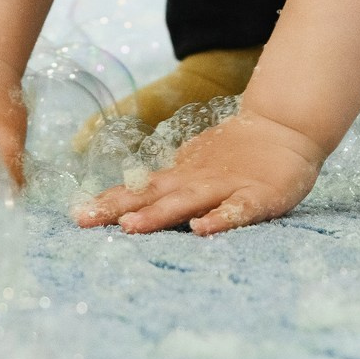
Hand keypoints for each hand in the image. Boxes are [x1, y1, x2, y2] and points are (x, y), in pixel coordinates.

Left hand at [71, 108, 322, 235]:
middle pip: (152, 197)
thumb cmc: (234, 154)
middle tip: (85, 220)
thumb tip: (124, 204)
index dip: (108, 201)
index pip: (138, 190)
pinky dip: (219, 220)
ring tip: (130, 226)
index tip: (76, 214)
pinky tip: (201, 231)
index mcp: (180, 178)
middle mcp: (195, 182)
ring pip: (187, 203)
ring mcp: (226, 188)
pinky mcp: (258, 197)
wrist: (282, 128)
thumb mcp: (194, 167)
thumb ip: (166, 187)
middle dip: (118, 209)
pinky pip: (237, 211)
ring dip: (158, 214)